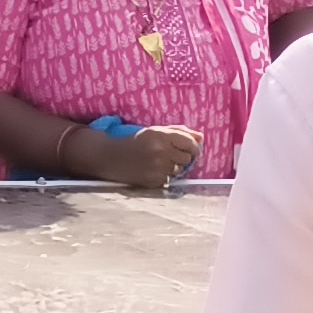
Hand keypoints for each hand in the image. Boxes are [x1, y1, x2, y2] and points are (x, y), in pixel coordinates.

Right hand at [86, 124, 202, 189]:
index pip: (190, 143)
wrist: (111, 158)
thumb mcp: (155, 131)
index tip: (192, 150)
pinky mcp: (153, 181)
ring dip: (173, 167)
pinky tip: (153, 171)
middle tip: (170, 155)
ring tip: (159, 163)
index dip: (194, 147)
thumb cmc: (136, 142)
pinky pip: (169, 180)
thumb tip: (201, 138)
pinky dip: (164, 176)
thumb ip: (179, 132)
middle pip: (187, 158)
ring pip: (179, 170)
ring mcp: (157, 168)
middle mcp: (161, 151)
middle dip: (182, 157)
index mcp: (161, 135)